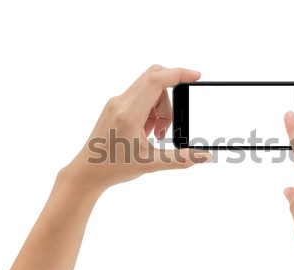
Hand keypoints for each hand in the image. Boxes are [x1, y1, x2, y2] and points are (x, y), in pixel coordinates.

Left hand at [65, 65, 211, 192]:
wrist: (87, 172)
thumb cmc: (114, 168)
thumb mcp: (152, 164)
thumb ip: (182, 159)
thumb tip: (206, 157)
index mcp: (129, 114)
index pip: (157, 80)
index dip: (179, 74)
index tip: (196, 76)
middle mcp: (121, 102)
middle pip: (155, 81)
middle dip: (170, 100)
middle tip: (165, 126)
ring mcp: (116, 102)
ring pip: (149, 90)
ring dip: (160, 109)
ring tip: (154, 134)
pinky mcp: (115, 106)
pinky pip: (140, 97)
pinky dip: (150, 111)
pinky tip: (145, 132)